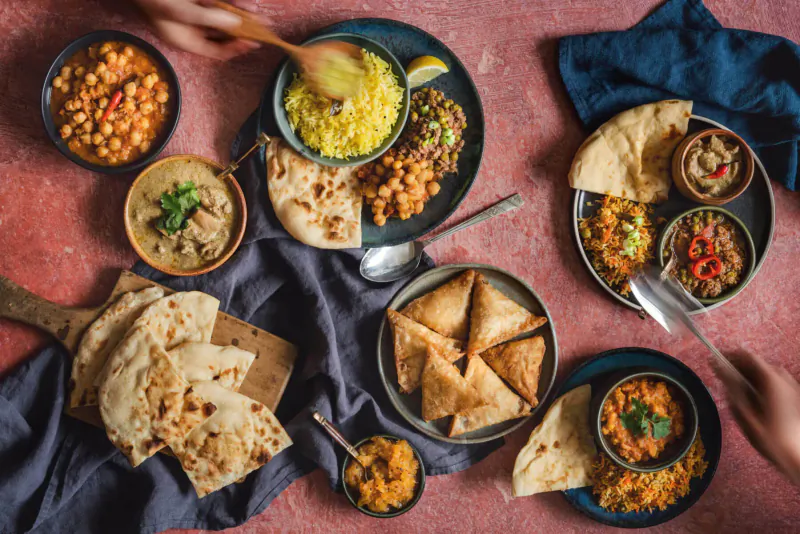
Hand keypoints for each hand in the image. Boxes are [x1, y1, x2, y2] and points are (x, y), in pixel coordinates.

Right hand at [133, 0, 260, 59]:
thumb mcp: (180, 12)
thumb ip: (208, 18)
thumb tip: (234, 22)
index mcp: (184, 40)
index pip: (216, 52)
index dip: (235, 49)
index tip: (252, 42)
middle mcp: (190, 29)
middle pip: (222, 35)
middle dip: (242, 29)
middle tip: (262, 26)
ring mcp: (193, 14)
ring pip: (222, 17)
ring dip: (239, 14)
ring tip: (257, 13)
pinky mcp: (195, 1)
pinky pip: (215, 4)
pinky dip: (229, 3)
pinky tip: (243, 3)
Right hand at [716, 352, 799, 485]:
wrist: (794, 455)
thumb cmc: (767, 436)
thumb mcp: (743, 411)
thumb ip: (730, 385)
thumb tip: (718, 367)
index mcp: (771, 379)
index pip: (745, 355)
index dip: (727, 356)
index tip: (712, 361)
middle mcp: (783, 378)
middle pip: (755, 363)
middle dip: (736, 368)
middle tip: (719, 378)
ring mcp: (790, 386)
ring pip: (762, 373)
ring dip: (746, 377)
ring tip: (732, 390)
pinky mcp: (792, 395)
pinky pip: (770, 382)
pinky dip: (757, 384)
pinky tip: (749, 398)